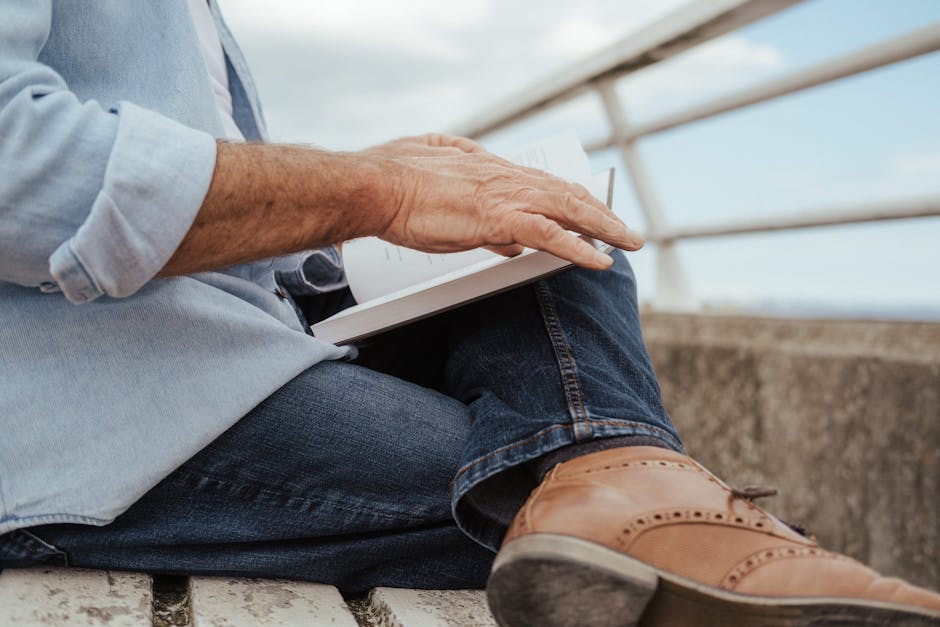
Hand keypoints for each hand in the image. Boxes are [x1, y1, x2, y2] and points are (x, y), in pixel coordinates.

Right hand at [364, 133, 644, 269]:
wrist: (376, 186)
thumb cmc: (396, 182)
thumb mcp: (440, 187)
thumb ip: (475, 207)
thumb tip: (506, 240)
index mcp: (491, 170)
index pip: (545, 184)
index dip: (574, 197)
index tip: (593, 209)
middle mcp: (505, 179)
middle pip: (566, 194)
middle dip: (600, 212)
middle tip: (625, 231)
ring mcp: (504, 197)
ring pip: (568, 209)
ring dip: (604, 227)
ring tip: (628, 243)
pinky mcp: (498, 219)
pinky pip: (550, 235)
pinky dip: (579, 248)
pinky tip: (600, 261)